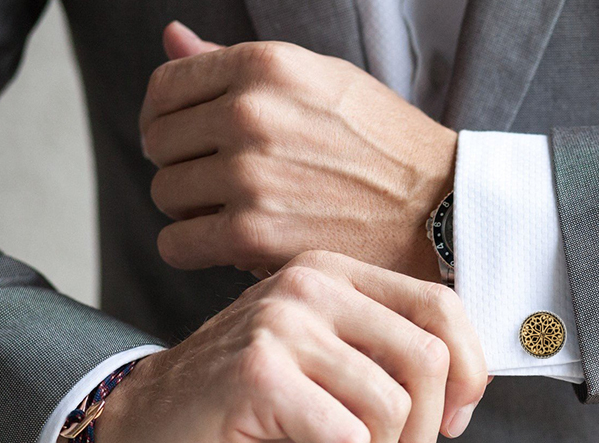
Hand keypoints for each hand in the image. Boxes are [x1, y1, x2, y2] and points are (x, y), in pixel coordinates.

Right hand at [52, 251, 485, 442]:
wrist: (144, 425)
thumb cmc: (249, 407)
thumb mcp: (332, 372)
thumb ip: (390, 366)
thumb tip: (462, 398)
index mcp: (337, 276)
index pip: (442, 306)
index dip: (468, 372)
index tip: (449, 422)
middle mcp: (312, 285)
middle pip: (427, 359)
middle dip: (419, 436)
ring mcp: (282, 322)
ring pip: (390, 407)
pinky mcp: (257, 371)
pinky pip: (347, 438)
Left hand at [140, 22, 455, 280]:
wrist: (439, 210)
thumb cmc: (382, 145)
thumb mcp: (320, 80)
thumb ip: (235, 63)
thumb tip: (170, 37)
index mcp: (265, 65)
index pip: (166, 86)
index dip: (167, 118)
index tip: (188, 143)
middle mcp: (250, 113)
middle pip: (159, 143)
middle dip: (182, 165)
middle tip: (220, 185)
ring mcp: (249, 175)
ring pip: (165, 195)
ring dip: (189, 210)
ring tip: (233, 214)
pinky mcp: (254, 234)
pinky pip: (177, 244)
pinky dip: (192, 249)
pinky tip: (227, 246)